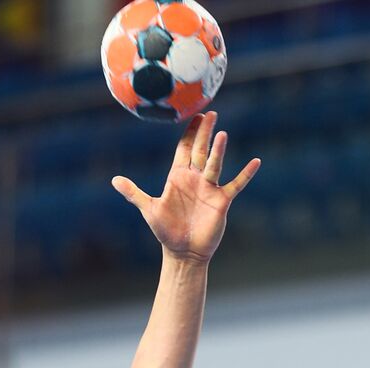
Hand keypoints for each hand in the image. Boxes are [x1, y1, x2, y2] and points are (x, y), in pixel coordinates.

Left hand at [112, 111, 259, 264]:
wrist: (183, 252)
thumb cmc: (166, 231)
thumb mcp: (148, 209)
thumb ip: (133, 193)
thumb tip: (113, 180)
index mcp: (178, 177)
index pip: (184, 149)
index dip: (188, 133)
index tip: (195, 116)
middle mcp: (195, 179)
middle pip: (200, 150)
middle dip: (204, 133)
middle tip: (211, 113)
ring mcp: (209, 188)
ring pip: (214, 164)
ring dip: (218, 150)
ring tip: (222, 134)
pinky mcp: (221, 200)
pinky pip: (235, 185)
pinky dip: (245, 174)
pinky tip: (255, 162)